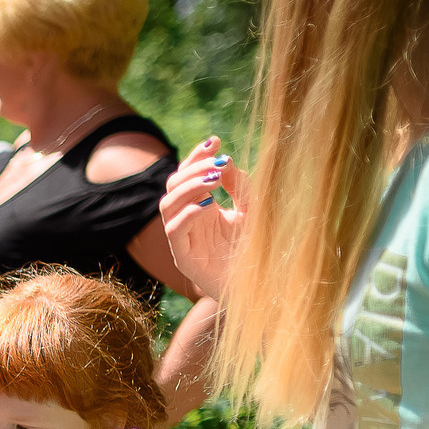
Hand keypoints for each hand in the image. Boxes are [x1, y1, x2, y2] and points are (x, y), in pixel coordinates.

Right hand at [160, 136, 243, 298]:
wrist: (261, 287)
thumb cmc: (257, 251)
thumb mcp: (253, 210)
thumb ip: (241, 186)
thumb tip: (224, 162)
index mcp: (201, 208)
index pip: (186, 176)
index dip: (196, 156)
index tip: (215, 141)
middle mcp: (188, 221)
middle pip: (173, 186)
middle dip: (192, 169)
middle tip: (216, 165)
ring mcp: (183, 240)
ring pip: (167, 205)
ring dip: (188, 188)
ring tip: (214, 181)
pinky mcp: (184, 258)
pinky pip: (175, 230)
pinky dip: (188, 213)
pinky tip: (210, 204)